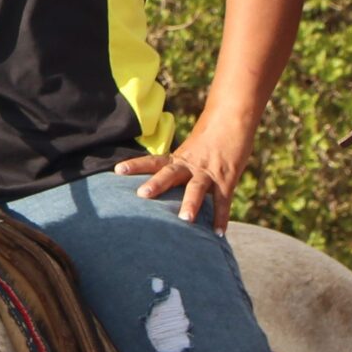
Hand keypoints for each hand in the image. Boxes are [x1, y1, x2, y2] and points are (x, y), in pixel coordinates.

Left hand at [117, 120, 251, 231]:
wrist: (234, 117)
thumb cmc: (210, 134)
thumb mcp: (190, 148)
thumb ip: (178, 164)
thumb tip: (162, 181)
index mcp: (179, 157)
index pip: (154, 161)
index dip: (136, 165)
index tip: (117, 171)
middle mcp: (191, 164)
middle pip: (171, 173)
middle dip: (157, 184)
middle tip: (142, 194)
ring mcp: (209, 171)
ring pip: (197, 187)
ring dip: (191, 202)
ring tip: (184, 219)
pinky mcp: (227, 178)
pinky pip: (223, 200)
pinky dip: (221, 217)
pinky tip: (218, 234)